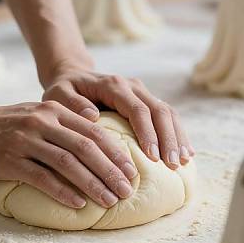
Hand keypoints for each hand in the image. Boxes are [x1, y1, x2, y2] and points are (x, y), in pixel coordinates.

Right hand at [0, 101, 138, 208]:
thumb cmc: (3, 124)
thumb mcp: (35, 114)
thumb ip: (63, 124)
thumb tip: (94, 145)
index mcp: (54, 110)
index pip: (94, 132)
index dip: (116, 153)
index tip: (131, 172)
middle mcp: (43, 122)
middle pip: (86, 148)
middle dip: (111, 171)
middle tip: (127, 191)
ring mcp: (26, 140)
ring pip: (68, 163)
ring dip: (93, 184)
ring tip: (109, 201)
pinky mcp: (10, 160)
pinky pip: (42, 177)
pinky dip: (62, 191)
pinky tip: (78, 204)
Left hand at [42, 68, 194, 169]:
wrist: (73, 77)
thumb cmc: (63, 90)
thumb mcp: (58, 94)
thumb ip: (72, 103)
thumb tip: (92, 116)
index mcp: (114, 85)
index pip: (137, 109)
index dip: (148, 133)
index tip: (153, 158)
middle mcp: (133, 86)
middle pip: (159, 110)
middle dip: (169, 139)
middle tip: (173, 165)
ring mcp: (142, 92)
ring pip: (168, 113)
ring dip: (178, 137)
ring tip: (183, 163)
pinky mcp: (146, 101)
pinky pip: (167, 117)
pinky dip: (177, 134)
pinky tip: (185, 153)